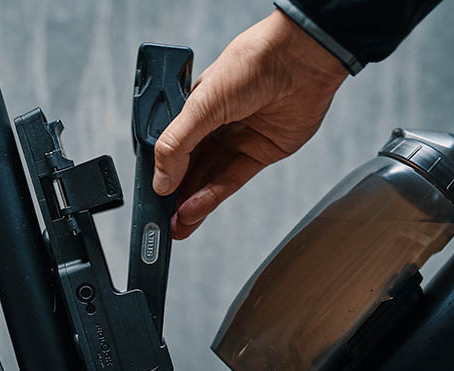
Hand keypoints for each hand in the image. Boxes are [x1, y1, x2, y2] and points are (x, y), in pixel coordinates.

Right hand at [153, 9, 347, 239]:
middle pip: (190, 167)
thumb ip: (177, 145)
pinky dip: (211, 198)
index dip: (162, 172)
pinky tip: (194, 212)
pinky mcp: (261, 153)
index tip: (152, 197)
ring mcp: (239, 139)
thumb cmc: (251, 66)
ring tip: (175, 227)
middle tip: (160, 220)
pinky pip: (231, 180)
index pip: (172, 147)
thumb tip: (160, 181)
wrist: (301, 60)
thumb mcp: (201, 105)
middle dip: (175, 195)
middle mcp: (215, 124)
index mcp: (195, 108)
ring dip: (191, 204)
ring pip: (208, 178)